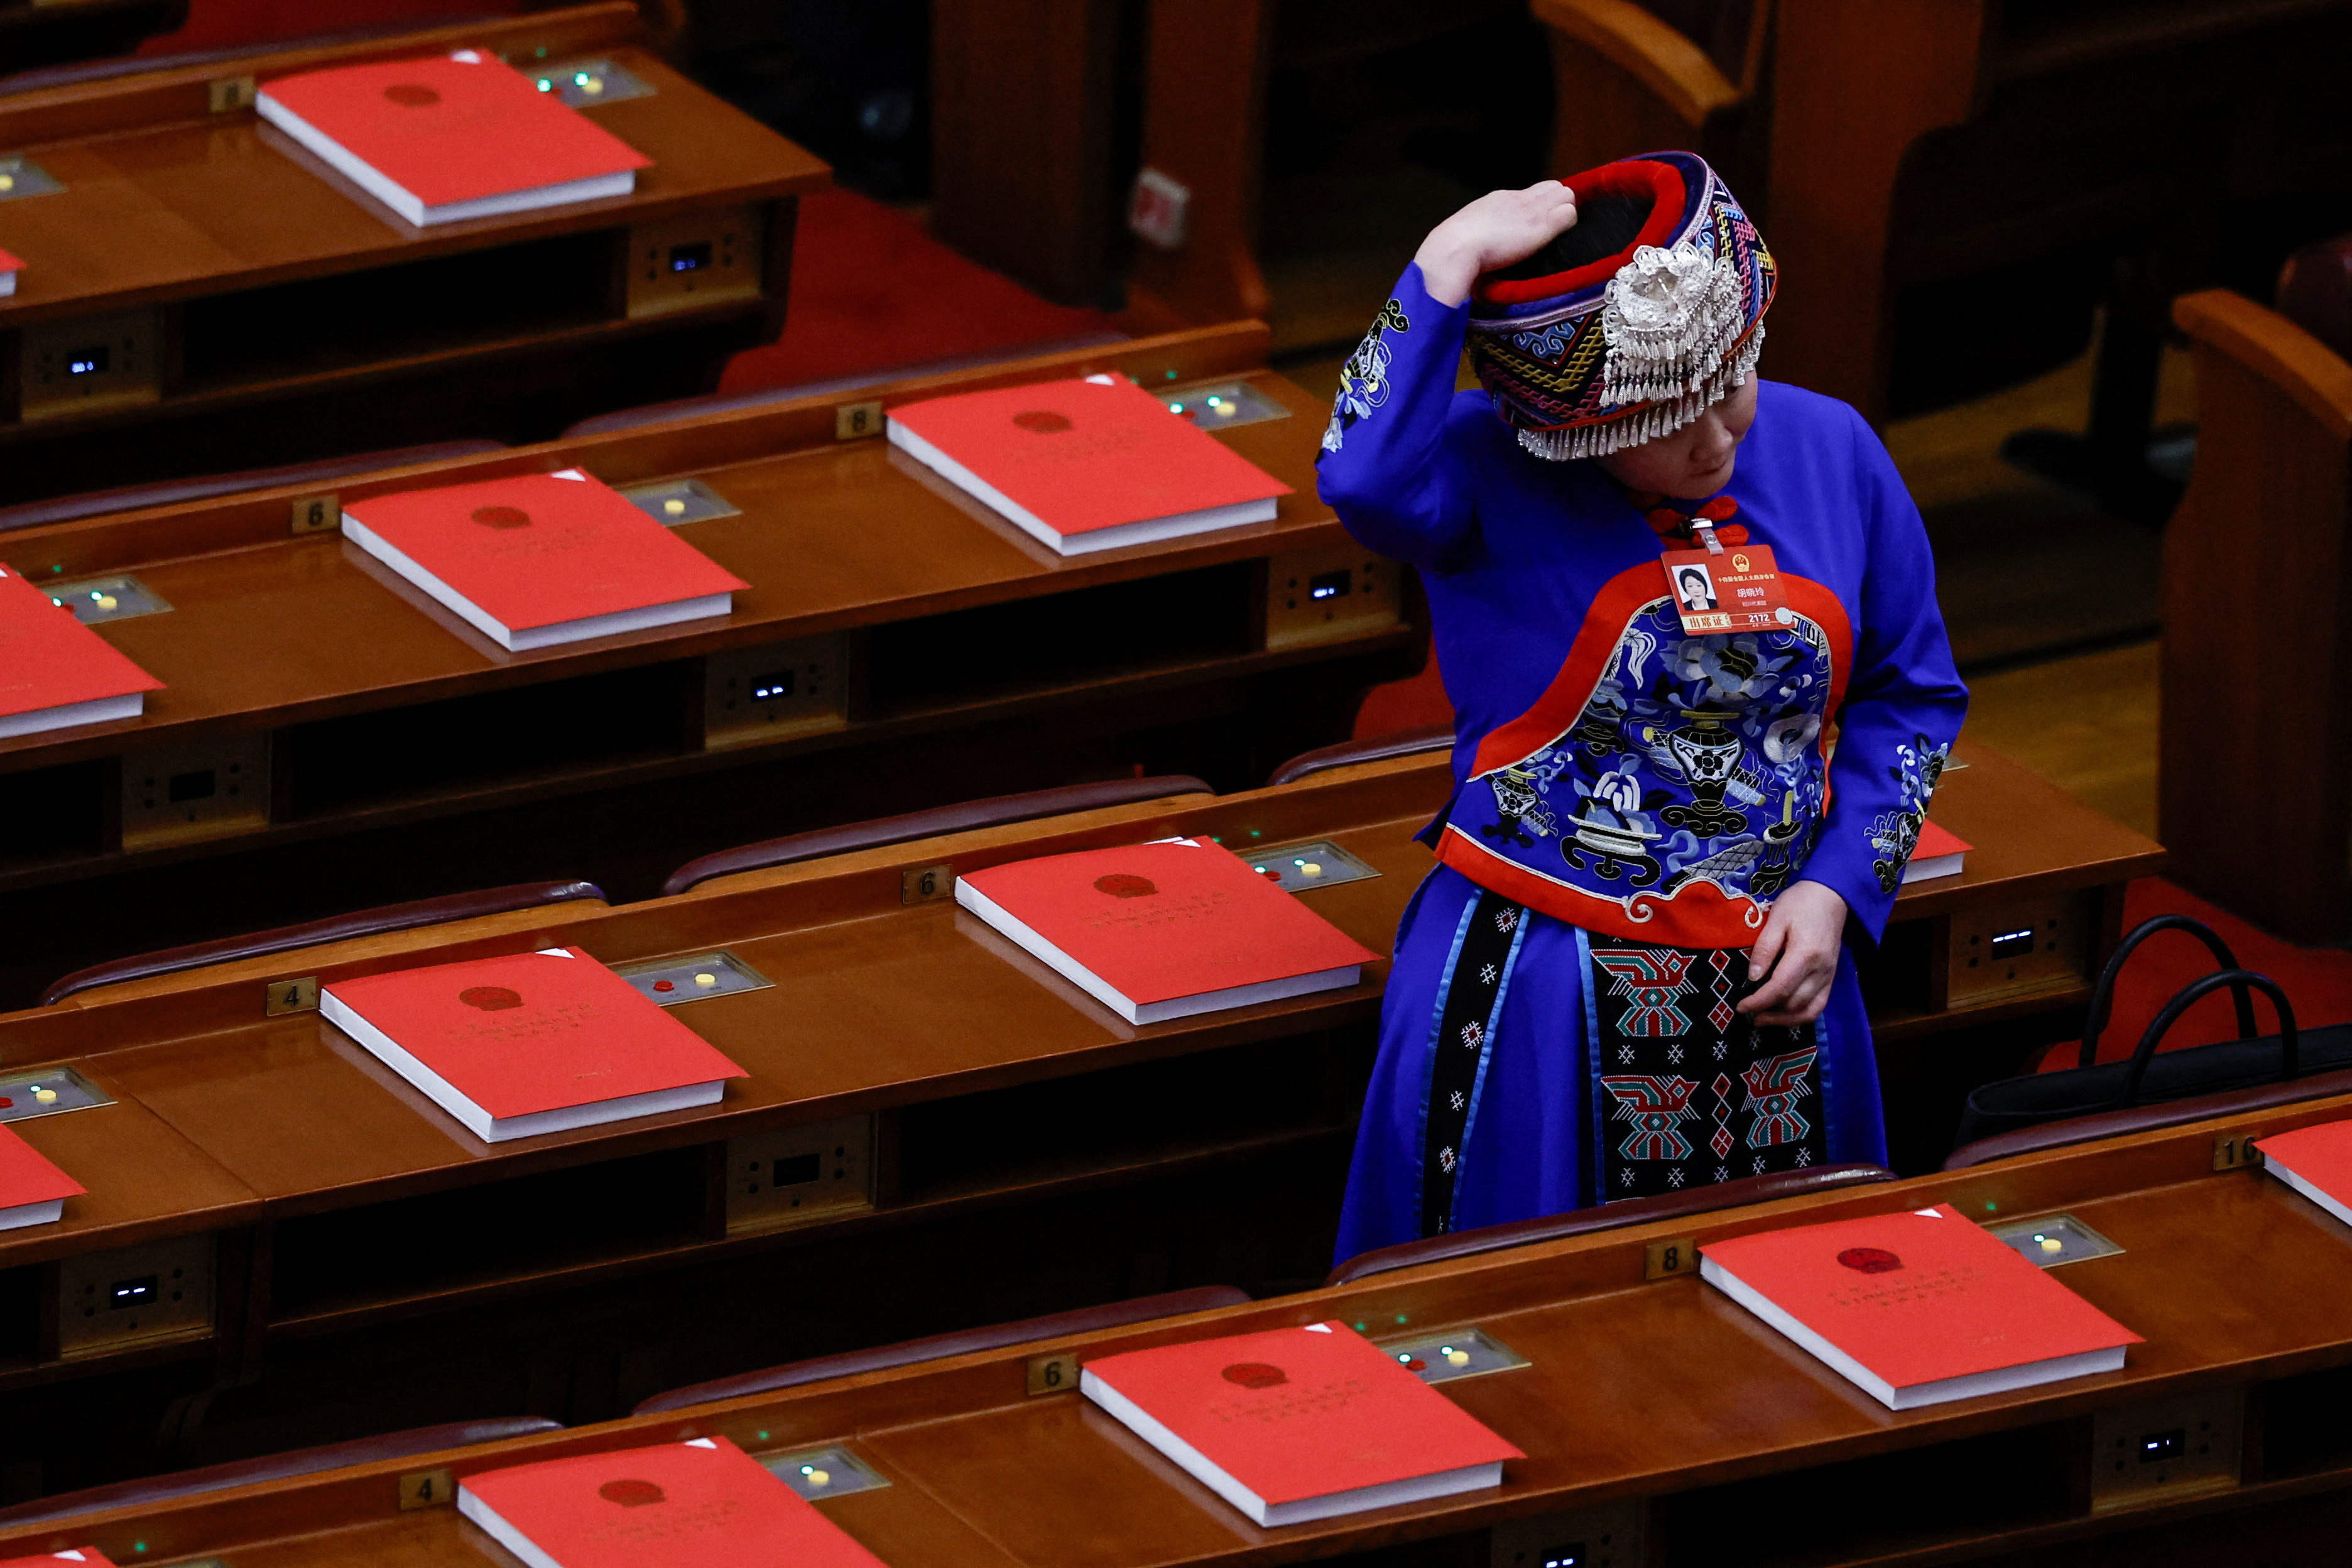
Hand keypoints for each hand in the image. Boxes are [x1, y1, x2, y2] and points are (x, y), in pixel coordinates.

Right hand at [1415, 182, 1579, 306]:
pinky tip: (1560, 239)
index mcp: (1499, 199)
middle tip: (1552, 230)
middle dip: (1557, 206)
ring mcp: (1532, 210)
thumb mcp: (1469, 232)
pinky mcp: (1543, 225)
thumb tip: (1479, 246)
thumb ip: (1481, 232)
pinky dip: (1569, 225)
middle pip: (1554, 189)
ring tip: (1556, 235)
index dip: (1541, 207)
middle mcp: (1519, 199)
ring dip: (1565, 213)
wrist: (1454, 250)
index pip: (1533, 192)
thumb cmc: (1454, 251)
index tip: (1538, 226)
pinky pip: (1570, 214)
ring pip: (1566, 197)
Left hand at [1739, 880, 1846, 1026]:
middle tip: (1747, 1012)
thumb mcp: (1776, 919)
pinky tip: (1784, 1014)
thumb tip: (1753, 978)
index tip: (1741, 1006)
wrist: (1831, 896)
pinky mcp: (1832, 977)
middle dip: (1768, 1013)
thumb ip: (1764, 949)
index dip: (1759, 1002)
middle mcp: (1821, 970)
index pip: (1780, 988)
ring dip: (1785, 1020)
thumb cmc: (1800, 903)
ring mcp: (1829, 975)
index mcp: (1805, 954)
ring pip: (1809, 1010)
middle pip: (1794, 1003)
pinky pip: (1819, 1005)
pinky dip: (1801, 1015)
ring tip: (1763, 1019)